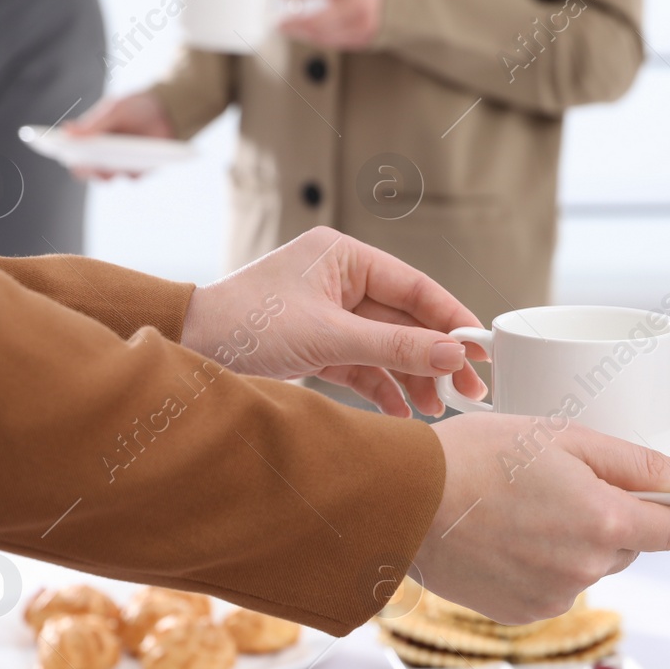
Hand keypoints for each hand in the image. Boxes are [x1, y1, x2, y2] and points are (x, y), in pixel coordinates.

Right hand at [64, 92, 175, 179]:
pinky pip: (132, 177)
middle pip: (84, 170)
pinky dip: (132, 171)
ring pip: (105, 177)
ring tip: (107, 162)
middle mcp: (100, 156)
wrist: (166, 111)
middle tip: (83, 161)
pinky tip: (135, 161)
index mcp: (88, 140)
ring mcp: (119, 166)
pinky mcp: (139, 171)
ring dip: (104, 171)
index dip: (60, 151)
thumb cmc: (134, 108)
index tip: (56, 148)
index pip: (69, 151)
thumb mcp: (114, 110)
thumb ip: (93, 123)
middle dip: (82, 166)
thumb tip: (67, 132)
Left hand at [180, 226, 486, 416]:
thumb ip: (394, 347)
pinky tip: (403, 411)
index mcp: (344, 257)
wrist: (187, 349)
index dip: (452, 319)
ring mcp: (329, 314)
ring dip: (412, 378)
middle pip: (405, 321)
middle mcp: (340, 280)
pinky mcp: (318, 345)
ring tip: (436, 409)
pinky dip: (382, 388)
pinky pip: (362, 366)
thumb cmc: (246, 324)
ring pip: (386, 347)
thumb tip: (452, 355)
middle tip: (470, 391)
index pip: (414, 287)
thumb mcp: (328, 336)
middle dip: (435, 358)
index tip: (482, 349)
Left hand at [278, 0, 383, 50]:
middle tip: (279, 22)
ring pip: (324, 36)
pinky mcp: (363, 39)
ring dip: (303, 33)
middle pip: (317, 21)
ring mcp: (362, 26)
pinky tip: (308, 32)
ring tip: (290, 27)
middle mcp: (358, 6)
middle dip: (294, 23)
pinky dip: (318, 37)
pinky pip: (334, 42)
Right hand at [416, 416, 669, 622]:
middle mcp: (585, 569)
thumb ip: (638, 462)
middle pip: (631, 546)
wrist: (405, 500)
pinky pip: (556, 587)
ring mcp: (553, 597)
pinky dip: (545, 564)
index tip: (659, 490)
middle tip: (565, 482)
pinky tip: (511, 535)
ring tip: (529, 507)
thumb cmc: (476, 456)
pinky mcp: (523, 613)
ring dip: (579, 541)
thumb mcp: (565, 438)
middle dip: (614, 517)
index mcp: (604, 522)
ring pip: (593, 567)